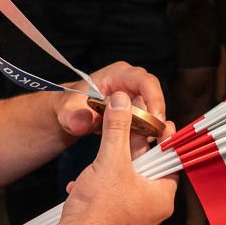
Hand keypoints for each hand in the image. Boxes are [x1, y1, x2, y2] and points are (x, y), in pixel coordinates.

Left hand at [56, 62, 173, 154]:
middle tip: (156, 137)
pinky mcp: (137, 112)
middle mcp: (130, 84)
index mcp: (117, 75)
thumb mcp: (67, 112)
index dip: (154, 98)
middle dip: (157, 117)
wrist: (71, 113)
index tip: (155, 118)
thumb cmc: (70, 107)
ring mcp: (135, 98)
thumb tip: (84, 123)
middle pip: (154, 97)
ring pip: (153, 113)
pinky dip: (145, 137)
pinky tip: (136, 149)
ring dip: (152, 130)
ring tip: (143, 147)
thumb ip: (74, 117)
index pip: (144, 81)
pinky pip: (147, 124)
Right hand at [60, 92, 178, 224]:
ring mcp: (132, 214)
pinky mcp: (114, 218)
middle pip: (146, 165)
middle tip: (119, 132)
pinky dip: (97, 184)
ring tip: (96, 164)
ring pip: (124, 178)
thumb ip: (117, 128)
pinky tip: (82, 184)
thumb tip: (122, 103)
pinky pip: (110, 193)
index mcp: (162, 195)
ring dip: (107, 167)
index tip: (156, 120)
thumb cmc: (98, 212)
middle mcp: (151, 207)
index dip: (162, 138)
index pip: (170, 159)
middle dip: (126, 150)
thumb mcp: (110, 160)